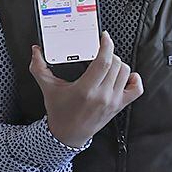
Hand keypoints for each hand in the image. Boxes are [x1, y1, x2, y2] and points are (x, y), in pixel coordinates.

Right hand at [31, 31, 142, 147]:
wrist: (68, 135)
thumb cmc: (60, 112)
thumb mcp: (48, 88)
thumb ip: (39, 67)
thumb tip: (35, 50)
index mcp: (85, 90)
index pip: (103, 62)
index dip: (106, 46)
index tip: (104, 37)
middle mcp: (102, 95)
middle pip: (116, 64)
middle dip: (109, 53)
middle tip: (101, 52)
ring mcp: (113, 101)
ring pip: (125, 72)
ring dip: (118, 64)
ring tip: (108, 63)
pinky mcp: (120, 106)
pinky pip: (136, 89)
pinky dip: (134, 79)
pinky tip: (125, 75)